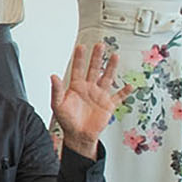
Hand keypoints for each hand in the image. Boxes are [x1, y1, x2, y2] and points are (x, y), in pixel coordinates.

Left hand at [51, 42, 131, 157]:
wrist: (78, 136)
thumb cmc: (67, 121)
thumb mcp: (57, 105)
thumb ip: (56, 90)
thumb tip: (53, 76)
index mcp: (76, 87)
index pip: (77, 69)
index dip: (79, 58)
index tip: (81, 46)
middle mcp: (89, 88)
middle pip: (94, 69)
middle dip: (97, 57)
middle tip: (100, 45)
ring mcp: (100, 96)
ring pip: (107, 78)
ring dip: (112, 68)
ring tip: (115, 56)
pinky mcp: (108, 105)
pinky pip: (118, 97)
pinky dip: (124, 92)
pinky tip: (129, 86)